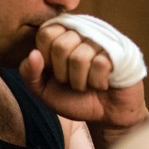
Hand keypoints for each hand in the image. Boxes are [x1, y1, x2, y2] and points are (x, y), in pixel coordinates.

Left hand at [19, 22, 148, 130]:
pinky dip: (98, 81)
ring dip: (81, 81)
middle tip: (73, 81)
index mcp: (62, 35)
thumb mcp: (43, 90)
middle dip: (64, 74)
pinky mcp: (119, 51)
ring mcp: (102, 39)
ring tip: (89, 83)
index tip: (55, 72)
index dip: (47, 59)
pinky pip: (100, 64)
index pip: (45, 33)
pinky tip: (104, 82)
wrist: (106, 115)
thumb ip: (30, 73)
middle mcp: (82, 32)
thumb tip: (34, 54)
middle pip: (61, 46)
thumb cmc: (74, 100)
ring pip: (80, 57)